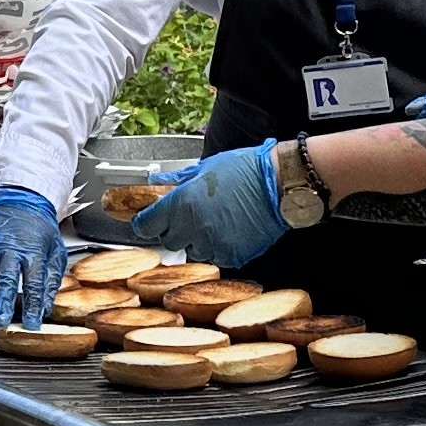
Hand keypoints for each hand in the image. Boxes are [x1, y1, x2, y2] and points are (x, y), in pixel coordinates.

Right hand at [0, 187, 72, 327]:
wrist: (21, 201)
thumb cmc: (39, 230)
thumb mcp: (55, 251)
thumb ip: (51, 278)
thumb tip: (47, 306)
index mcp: (33, 252)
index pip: (34, 282)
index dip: (32, 304)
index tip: (31, 323)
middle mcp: (11, 249)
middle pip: (7, 278)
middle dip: (3, 302)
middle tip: (0, 321)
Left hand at [141, 142, 287, 271]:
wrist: (279, 185)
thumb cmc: (244, 171)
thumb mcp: (204, 169)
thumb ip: (177, 181)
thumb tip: (158, 184)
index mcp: (182, 204)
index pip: (148, 225)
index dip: (146, 222)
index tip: (149, 220)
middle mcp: (193, 228)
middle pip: (169, 241)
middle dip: (174, 230)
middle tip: (188, 216)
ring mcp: (213, 245)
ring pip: (193, 251)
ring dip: (198, 240)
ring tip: (216, 220)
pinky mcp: (231, 256)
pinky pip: (216, 257)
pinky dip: (219, 247)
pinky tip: (230, 229)